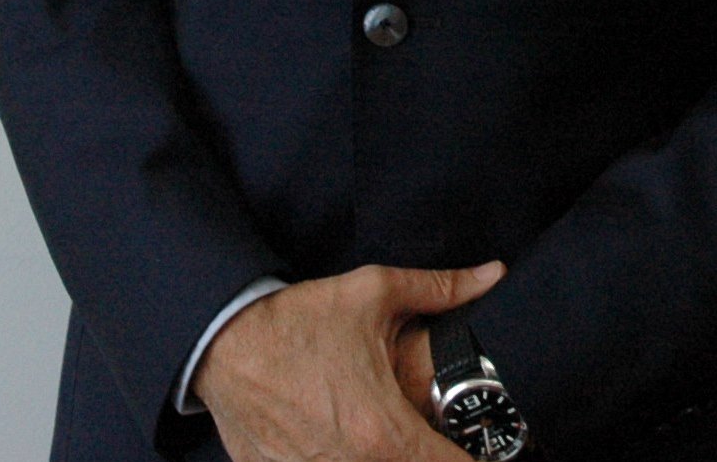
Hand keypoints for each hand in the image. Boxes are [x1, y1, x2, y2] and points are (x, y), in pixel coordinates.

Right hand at [193, 259, 503, 461]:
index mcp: (384, 432)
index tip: (478, 448)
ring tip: (383, 430)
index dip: (474, 461)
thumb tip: (492, 274)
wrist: (224, 343)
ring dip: (387, 457)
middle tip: (427, 431)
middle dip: (426, 454)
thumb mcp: (374, 293)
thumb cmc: (298, 321)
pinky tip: (342, 436)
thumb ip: (441, 289)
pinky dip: (346, 458)